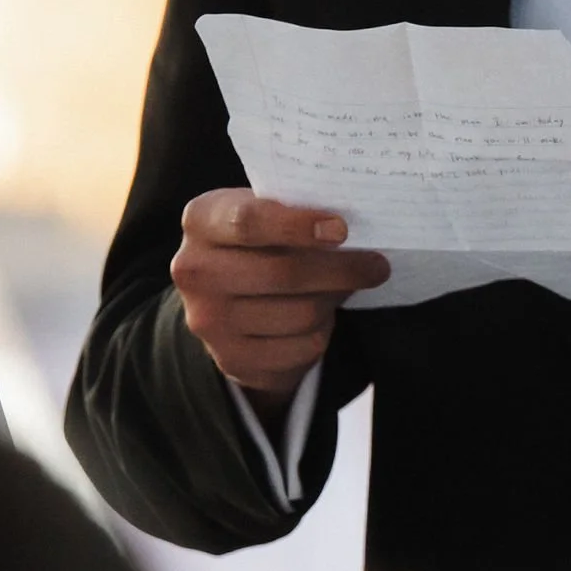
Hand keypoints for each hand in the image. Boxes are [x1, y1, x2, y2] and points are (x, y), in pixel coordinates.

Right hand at [171, 190, 390, 412]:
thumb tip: (356, 228)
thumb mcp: (261, 212)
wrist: (224, 300)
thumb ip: (293, 210)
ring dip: (335, 299)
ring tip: (347, 287)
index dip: (298, 226)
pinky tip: (322, 317)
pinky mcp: (233, 360)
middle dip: (341, 269)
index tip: (341, 229)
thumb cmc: (256, 241)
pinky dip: (323, 332)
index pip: (248, 222)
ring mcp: (209, 321)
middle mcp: (194, 272)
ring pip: (300, 314)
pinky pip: (302, 348)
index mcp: (200, 221)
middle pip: (283, 273)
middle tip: (376, 264)